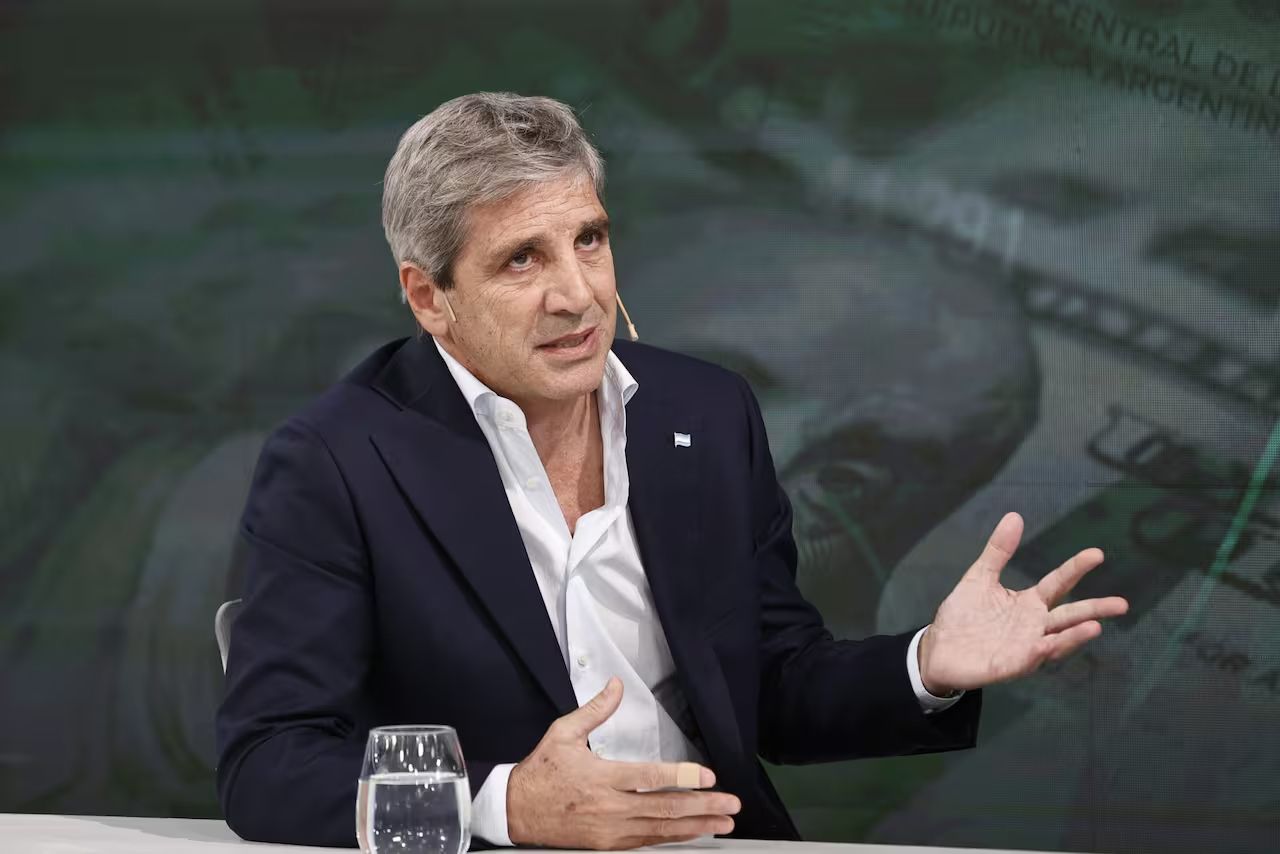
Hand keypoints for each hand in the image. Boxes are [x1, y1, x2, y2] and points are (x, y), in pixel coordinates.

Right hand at [506, 676, 740, 848]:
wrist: (516, 810)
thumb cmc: (541, 771)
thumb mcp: (563, 733)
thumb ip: (595, 710)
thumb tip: (616, 686)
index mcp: (601, 777)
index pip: (649, 779)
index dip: (681, 778)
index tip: (708, 777)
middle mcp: (610, 808)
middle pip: (665, 809)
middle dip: (703, 807)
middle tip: (731, 805)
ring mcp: (610, 830)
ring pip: (661, 830)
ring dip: (696, 826)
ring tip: (723, 823)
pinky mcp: (608, 844)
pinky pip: (647, 842)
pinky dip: (673, 838)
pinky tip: (692, 833)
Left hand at [918, 511, 1128, 694]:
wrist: (939, 649)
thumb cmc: (963, 615)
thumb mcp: (980, 577)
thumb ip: (998, 551)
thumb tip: (1014, 516)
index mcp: (1029, 603)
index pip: (1058, 583)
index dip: (1076, 569)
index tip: (1097, 554)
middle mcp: (1033, 626)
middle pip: (1069, 617)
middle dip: (1095, 610)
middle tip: (1122, 604)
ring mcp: (1024, 647)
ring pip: (1056, 642)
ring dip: (1074, 636)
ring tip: (1096, 626)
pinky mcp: (1009, 665)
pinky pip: (1028, 660)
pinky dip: (1039, 653)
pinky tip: (1048, 645)